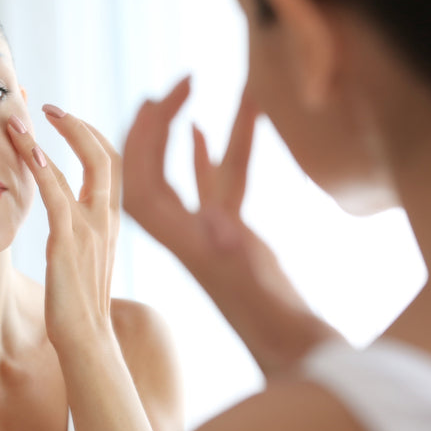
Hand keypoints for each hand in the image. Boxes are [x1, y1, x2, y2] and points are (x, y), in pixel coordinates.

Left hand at [6, 105, 120, 348]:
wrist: (87, 340)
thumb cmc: (79, 305)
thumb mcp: (86, 261)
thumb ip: (82, 234)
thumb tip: (68, 220)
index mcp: (111, 221)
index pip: (111, 165)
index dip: (91, 136)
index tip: (67, 121)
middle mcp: (107, 218)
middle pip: (106, 155)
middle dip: (79, 126)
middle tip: (49, 108)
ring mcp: (91, 228)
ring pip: (83, 166)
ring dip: (54, 137)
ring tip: (22, 120)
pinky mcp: (69, 240)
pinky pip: (57, 193)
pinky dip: (43, 166)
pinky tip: (26, 148)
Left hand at [123, 77, 339, 373]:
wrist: (291, 346)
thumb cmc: (274, 320)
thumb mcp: (251, 279)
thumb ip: (232, 248)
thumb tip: (213, 219)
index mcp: (176, 234)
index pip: (140, 175)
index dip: (140, 135)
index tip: (152, 98)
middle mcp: (184, 229)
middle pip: (154, 167)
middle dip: (159, 123)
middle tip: (177, 83)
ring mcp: (207, 230)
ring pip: (190, 170)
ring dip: (187, 130)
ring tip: (193, 88)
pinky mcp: (230, 234)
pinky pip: (214, 184)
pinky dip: (209, 154)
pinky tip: (204, 130)